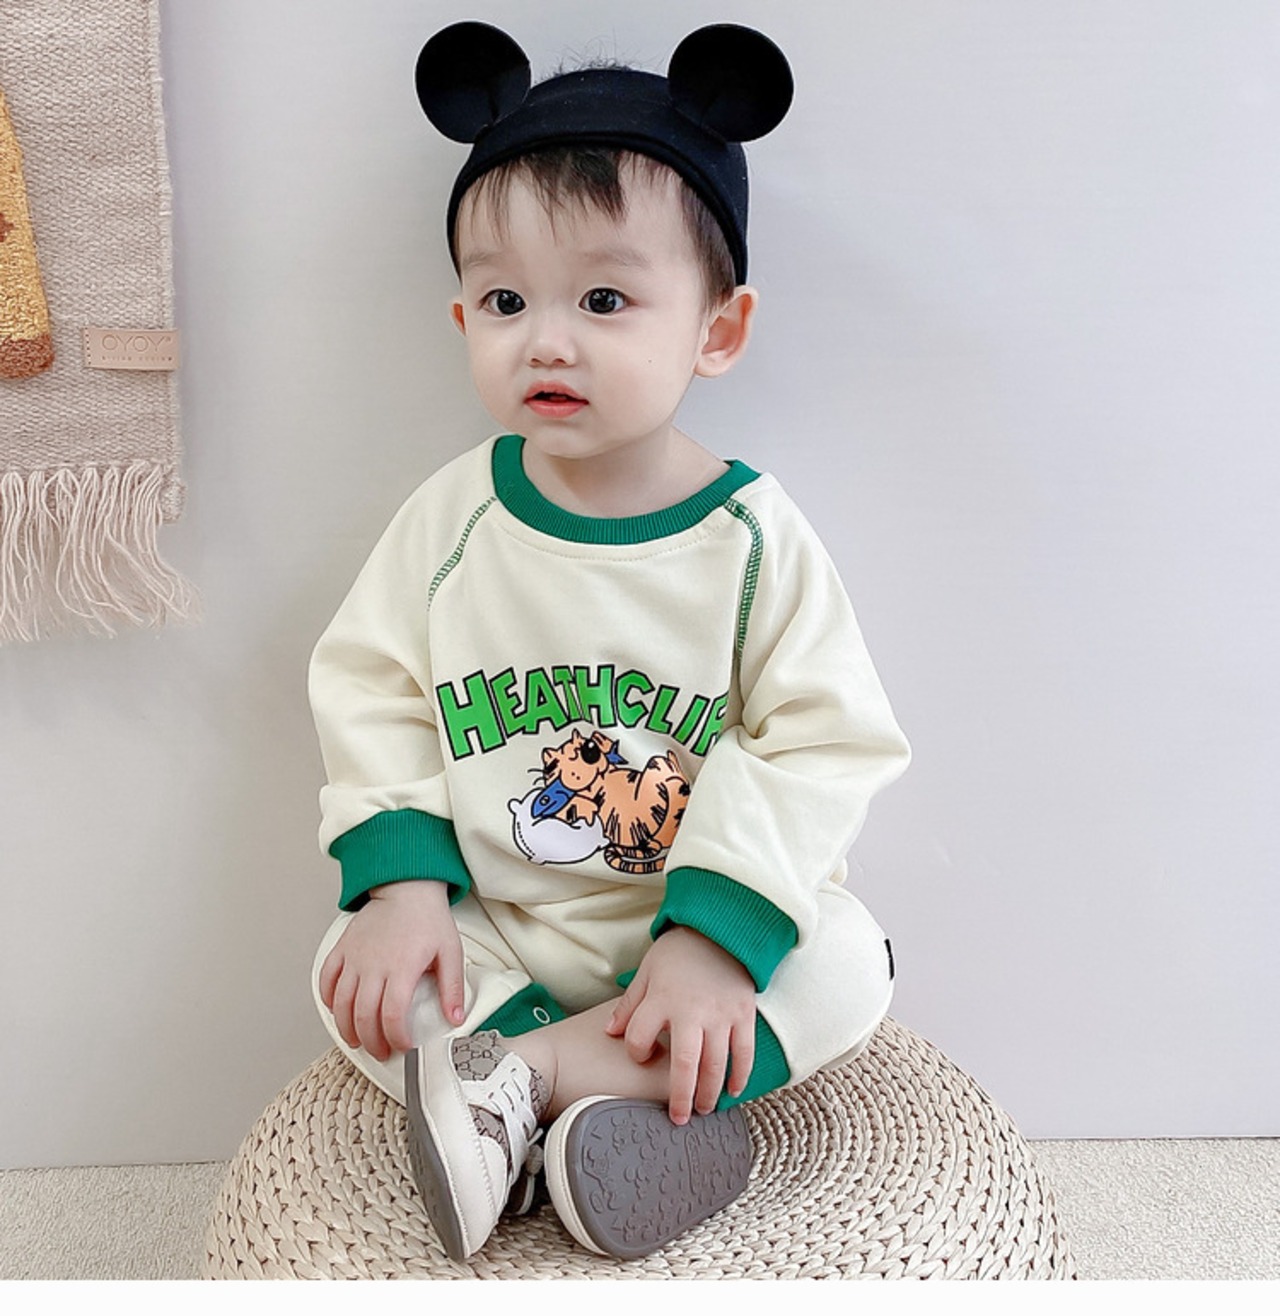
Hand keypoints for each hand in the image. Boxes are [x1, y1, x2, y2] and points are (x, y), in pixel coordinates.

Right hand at [318, 880, 463, 1061]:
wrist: (406, 888)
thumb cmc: (428, 919)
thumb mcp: (450, 951)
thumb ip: (452, 988)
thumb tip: (455, 1018)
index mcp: (402, 968)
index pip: (392, 1015)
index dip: (396, 1038)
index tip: (404, 1046)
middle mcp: (373, 966)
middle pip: (364, 1016)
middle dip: (371, 1042)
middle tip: (381, 1051)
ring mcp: (354, 958)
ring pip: (341, 1004)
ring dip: (347, 1028)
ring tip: (358, 1040)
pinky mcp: (342, 949)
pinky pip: (326, 979)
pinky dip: (328, 1000)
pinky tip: (338, 1011)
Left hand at [606, 926, 756, 1124]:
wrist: (719, 929)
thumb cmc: (678, 952)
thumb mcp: (647, 971)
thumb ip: (630, 1004)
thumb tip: (610, 1032)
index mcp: (661, 1000)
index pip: (639, 1039)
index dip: (637, 1052)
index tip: (642, 1055)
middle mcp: (691, 1012)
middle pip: (684, 1065)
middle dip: (680, 1097)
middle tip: (679, 1119)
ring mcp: (721, 1015)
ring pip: (716, 1065)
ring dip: (709, 1092)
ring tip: (703, 1109)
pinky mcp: (744, 1014)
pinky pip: (744, 1052)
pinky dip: (740, 1075)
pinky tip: (733, 1090)